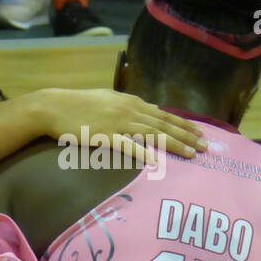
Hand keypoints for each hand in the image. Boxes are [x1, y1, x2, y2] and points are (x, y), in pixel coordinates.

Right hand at [39, 88, 206, 162]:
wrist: (54, 107)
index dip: (184, 124)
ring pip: (153, 134)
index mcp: (131, 102)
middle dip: (187, 135)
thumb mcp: (109, 100)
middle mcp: (129, 110)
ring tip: (191, 153)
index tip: (200, 133)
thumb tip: (148, 112)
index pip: (164, 115)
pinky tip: (156, 161)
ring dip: (174, 144)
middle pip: (164, 125)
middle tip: (205, 146)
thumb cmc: (79, 105)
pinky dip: (143, 152)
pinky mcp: (105, 135)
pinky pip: (128, 145)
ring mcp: (118, 123)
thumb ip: (129, 106)